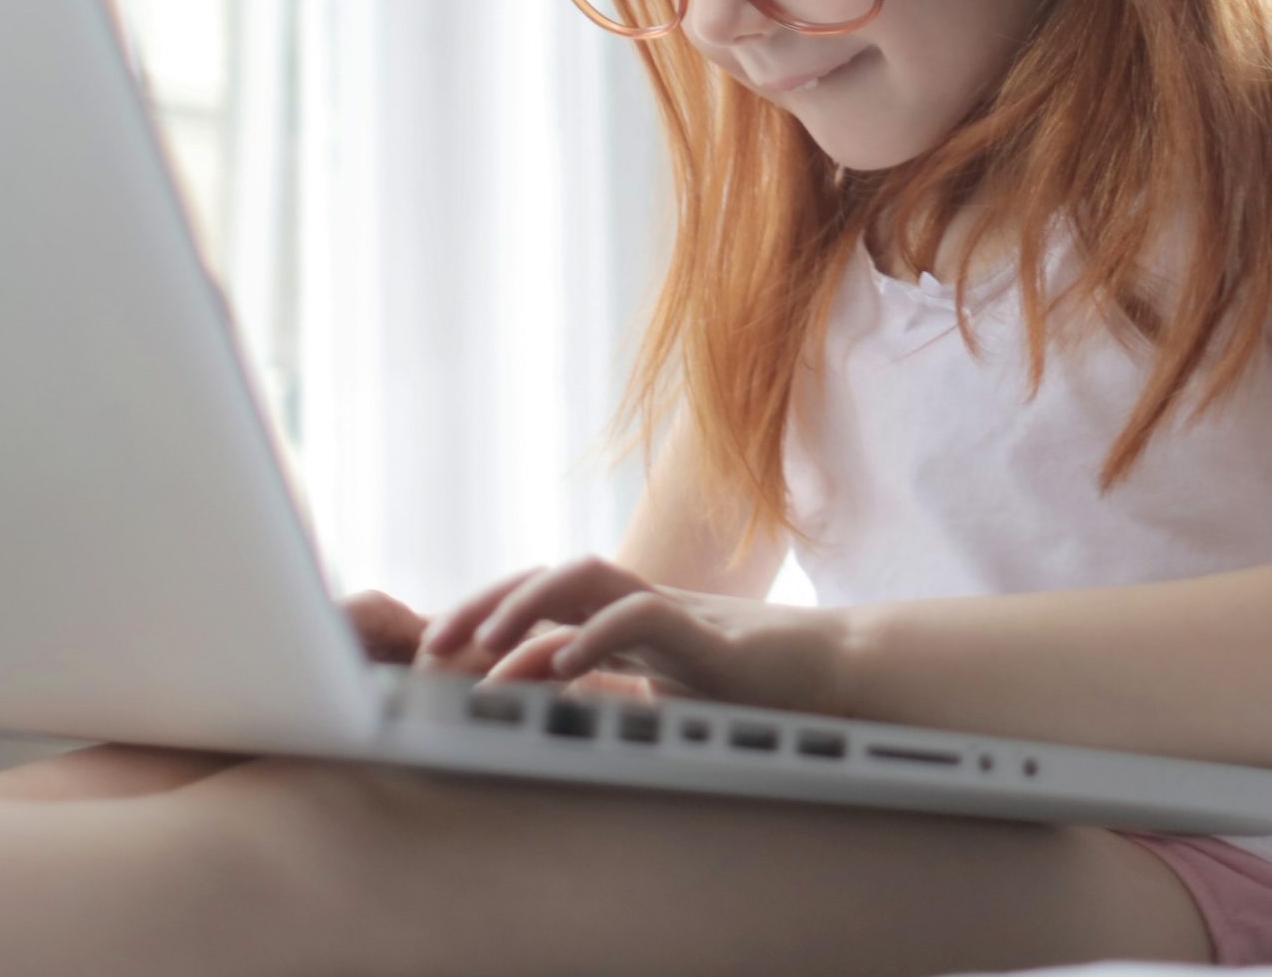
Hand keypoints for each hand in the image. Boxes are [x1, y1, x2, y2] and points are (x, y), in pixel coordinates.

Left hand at [415, 554, 846, 714]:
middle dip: (486, 602)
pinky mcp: (707, 635)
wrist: (838, 679)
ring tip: (483, 645)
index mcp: (624, 622)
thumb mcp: (657, 693)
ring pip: (586, 580)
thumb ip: (597, 684)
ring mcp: (674, 612)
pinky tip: (564, 663)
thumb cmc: (749, 690)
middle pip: (549, 579)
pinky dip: (599, 634)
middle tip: (432, 643)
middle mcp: (640, 607)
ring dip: (528, 605)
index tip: (435, 655)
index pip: (542, 602)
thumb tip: (525, 688)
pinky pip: (643, 616)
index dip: (487, 617)